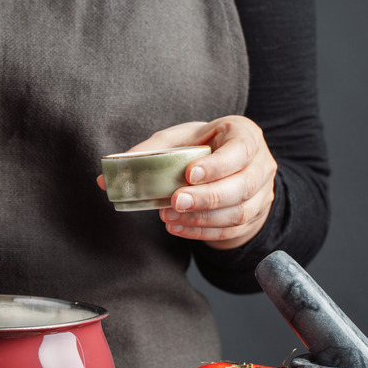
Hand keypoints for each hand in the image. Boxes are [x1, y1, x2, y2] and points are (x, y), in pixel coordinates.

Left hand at [99, 116, 276, 249]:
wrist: (226, 170)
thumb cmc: (200, 149)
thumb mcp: (177, 141)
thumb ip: (146, 154)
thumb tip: (104, 178)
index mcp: (245, 135)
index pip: (240, 149)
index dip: (217, 164)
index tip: (189, 174)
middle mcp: (261, 163)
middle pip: (243, 186)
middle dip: (207, 197)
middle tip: (175, 201)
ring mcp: (263, 193)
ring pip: (239, 212)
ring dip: (202, 218)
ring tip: (169, 217)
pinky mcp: (255, 217)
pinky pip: (232, 230)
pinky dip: (203, 232)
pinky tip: (178, 228)